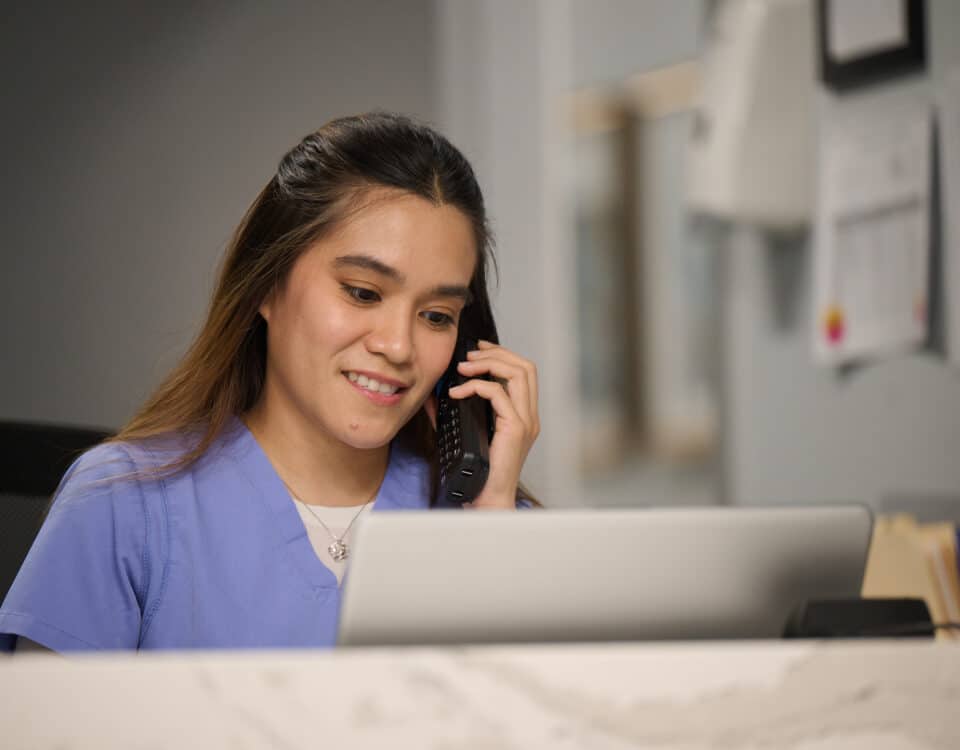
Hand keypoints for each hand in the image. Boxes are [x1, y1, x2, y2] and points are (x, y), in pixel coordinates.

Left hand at [447, 340, 538, 509]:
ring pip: (518, 373)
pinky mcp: (515, 429)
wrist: (486, 499)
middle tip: (469, 355)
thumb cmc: (478, 471)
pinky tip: (456, 393)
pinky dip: (476, 386)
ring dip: (488, 364)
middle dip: (496, 353)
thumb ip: (456, 412)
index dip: (503, 354)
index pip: (524, 371)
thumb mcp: (465, 433)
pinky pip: (498, 394)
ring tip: (463, 368)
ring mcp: (526, 422)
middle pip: (525, 366)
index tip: (479, 350)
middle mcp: (530, 416)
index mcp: (524, 415)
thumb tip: (435, 393)